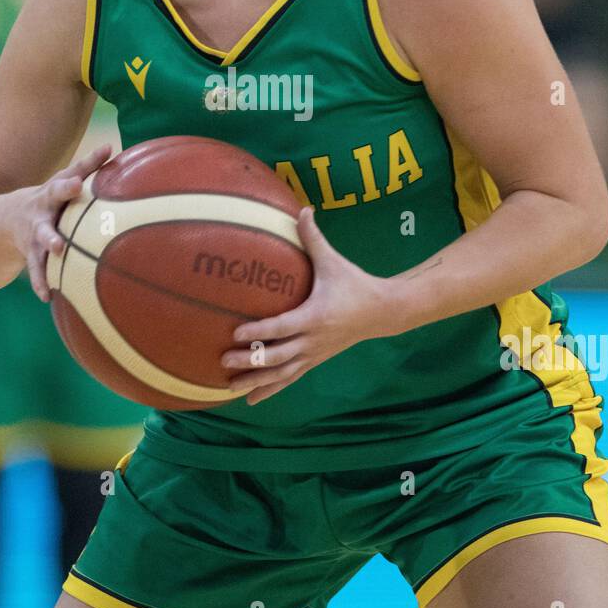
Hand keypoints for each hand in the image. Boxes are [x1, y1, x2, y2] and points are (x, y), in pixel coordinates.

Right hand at [9, 145, 113, 300]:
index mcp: (51, 196)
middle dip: (51, 233)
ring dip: (46, 259)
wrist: (8, 218)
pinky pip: (36, 271)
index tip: (76, 186)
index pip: (60, 188)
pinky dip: (41, 282)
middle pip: (46, 222)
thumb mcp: (63, 180)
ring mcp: (33, 237)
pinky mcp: (30, 255)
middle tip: (60, 242)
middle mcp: (40, 216)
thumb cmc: (51, 197)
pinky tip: (48, 296)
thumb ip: (87, 166)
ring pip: (39, 250)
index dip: (68, 187)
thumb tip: (110, 147)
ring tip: (55, 269)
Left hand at [221, 206, 398, 404]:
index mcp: (315, 315)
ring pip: (282, 373)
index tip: (235, 332)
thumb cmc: (355, 283)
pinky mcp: (315, 361)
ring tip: (229, 387)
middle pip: (278, 355)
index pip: (282, 326)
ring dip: (256, 381)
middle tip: (223, 359)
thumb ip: (313, 237)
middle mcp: (313, 340)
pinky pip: (290, 379)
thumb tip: (302, 208)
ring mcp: (314, 354)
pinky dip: (270, 389)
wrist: (384, 312)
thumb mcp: (334, 260)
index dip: (259, 331)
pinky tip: (251, 399)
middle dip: (251, 360)